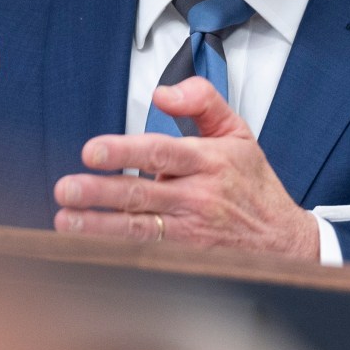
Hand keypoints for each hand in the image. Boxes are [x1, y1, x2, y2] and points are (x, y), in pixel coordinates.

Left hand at [51, 77, 318, 259]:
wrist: (283, 239)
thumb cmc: (254, 185)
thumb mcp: (238, 132)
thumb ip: (202, 101)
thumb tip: (163, 94)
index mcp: (208, 161)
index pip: (161, 151)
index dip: (124, 151)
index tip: (92, 151)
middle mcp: (198, 196)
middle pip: (141, 193)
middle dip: (98, 192)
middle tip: (66, 189)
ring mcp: (191, 230)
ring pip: (137, 228)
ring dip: (98, 226)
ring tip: (66, 220)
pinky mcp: (186, 255)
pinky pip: (146, 252)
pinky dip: (115, 249)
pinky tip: (88, 245)